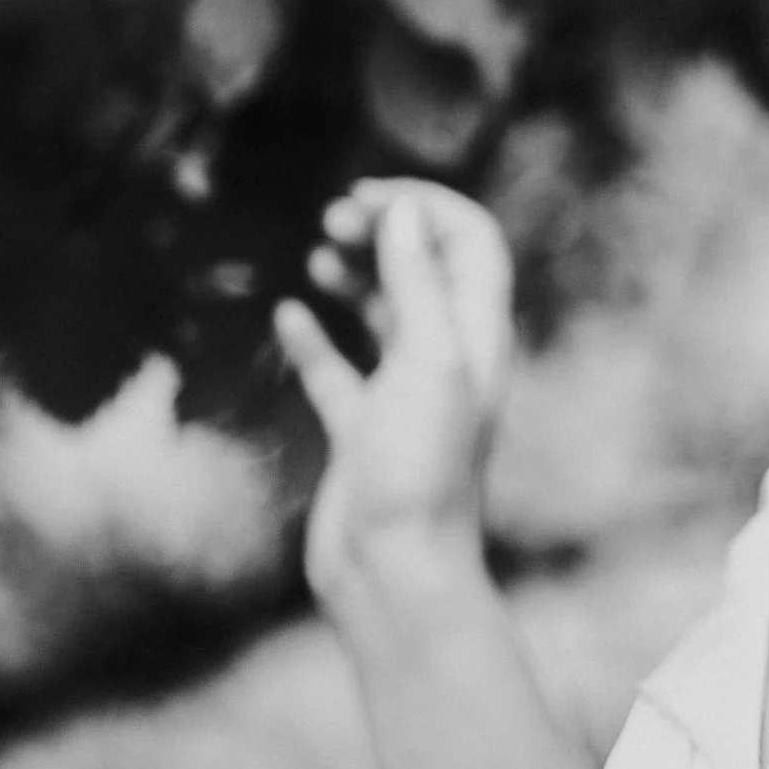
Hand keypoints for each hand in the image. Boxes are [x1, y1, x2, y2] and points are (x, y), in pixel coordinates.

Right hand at [274, 179, 515, 604]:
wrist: (395, 571)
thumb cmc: (420, 469)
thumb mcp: (427, 360)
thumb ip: (417, 283)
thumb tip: (403, 212)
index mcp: (479, 334)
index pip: (469, 241)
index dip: (424, 207)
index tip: (366, 197)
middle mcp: (448, 358)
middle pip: (425, 268)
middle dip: (384, 231)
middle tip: (333, 218)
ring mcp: (404, 396)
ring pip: (383, 314)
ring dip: (356, 274)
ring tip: (319, 251)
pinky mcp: (363, 433)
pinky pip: (340, 372)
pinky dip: (316, 339)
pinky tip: (288, 315)